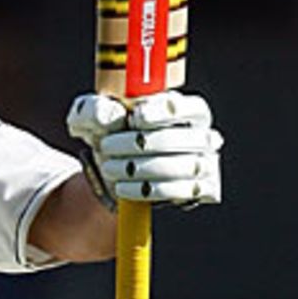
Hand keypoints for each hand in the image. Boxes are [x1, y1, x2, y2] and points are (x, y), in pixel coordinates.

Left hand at [66, 91, 221, 209]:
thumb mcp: (91, 118)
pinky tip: (124, 187)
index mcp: (187, 108)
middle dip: (140, 144)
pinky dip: (149, 190)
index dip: (162, 112)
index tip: (135, 118)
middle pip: (180, 138)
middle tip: (108, 146)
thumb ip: (94, 109)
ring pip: (181, 166)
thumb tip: (110, 114)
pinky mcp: (201, 189)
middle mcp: (203, 134)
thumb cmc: (110, 134)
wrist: (112, 172)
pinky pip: (182, 192)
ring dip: (140, 169)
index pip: (186, 106)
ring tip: (111, 168)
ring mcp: (205, 163)